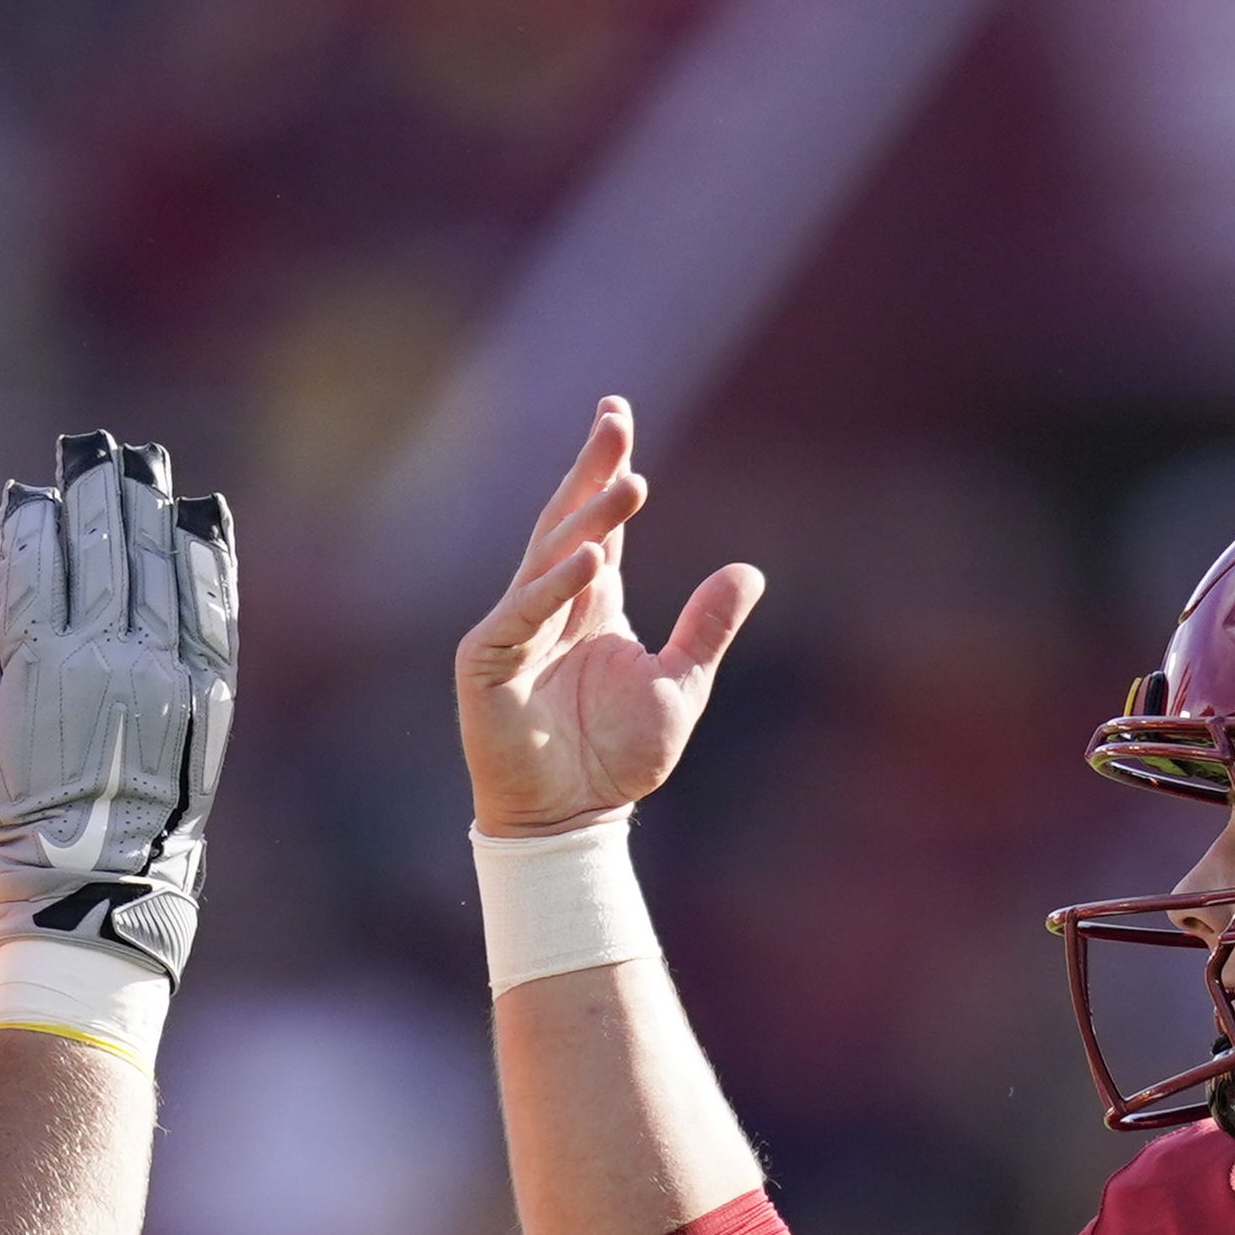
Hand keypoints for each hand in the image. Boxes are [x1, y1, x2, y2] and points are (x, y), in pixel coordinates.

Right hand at [0, 429, 234, 979]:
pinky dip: (206, 556)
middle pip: (101, 545)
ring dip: (149, 505)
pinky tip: (202, 513)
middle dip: (94, 486)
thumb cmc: (14, 818)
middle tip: (92, 443)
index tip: (28, 491)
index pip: (35, 561)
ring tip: (144, 461)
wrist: (100, 879)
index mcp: (37, 665)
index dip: (30, 518)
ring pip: (157, 564)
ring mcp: (162, 670)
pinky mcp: (207, 689)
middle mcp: (103, 657)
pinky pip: (210, 606)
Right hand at [454, 396, 763, 837]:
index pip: (600, 523)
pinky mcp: (487, 662)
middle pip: (568, 522)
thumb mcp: (679, 686)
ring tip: (627, 485)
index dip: (606, 470)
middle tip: (616, 419)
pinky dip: (552, 587)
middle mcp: (548, 604)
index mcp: (590, 602)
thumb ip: (706, 628)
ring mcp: (512, 629)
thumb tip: (748, 571)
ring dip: (587, 520)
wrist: (570, 821)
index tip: (617, 413)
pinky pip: (521, 615)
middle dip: (592, 470)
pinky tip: (591, 558)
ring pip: (548, 558)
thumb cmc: (617, 760)